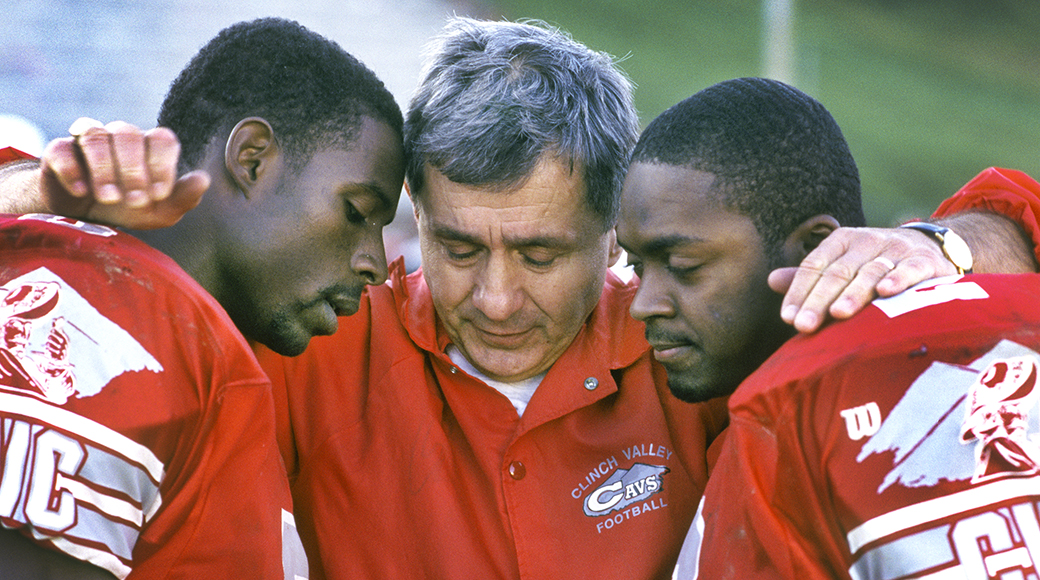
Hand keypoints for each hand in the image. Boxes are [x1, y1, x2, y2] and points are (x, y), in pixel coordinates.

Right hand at [38, 119, 208, 228]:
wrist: (84, 218)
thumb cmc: (128, 208)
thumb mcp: (159, 211)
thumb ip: (183, 197)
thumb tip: (203, 179)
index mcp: (149, 147)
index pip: (162, 139)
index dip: (162, 165)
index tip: (159, 194)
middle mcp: (121, 137)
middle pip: (129, 134)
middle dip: (134, 169)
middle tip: (135, 200)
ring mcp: (88, 140)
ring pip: (96, 136)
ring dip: (105, 169)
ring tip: (110, 198)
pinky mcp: (58, 151)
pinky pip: (61, 148)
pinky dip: (72, 169)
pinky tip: (82, 191)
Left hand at [769, 226, 957, 332]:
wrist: (929, 246)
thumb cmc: (873, 262)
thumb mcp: (841, 263)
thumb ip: (810, 275)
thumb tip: (772, 280)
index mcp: (841, 241)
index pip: (814, 266)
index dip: (799, 291)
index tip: (788, 317)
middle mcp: (866, 241)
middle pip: (838, 273)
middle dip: (819, 300)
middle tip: (804, 325)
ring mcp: (896, 249)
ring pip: (870, 273)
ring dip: (853, 293)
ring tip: (838, 314)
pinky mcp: (923, 260)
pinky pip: (909, 270)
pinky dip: (898, 280)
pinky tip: (885, 292)